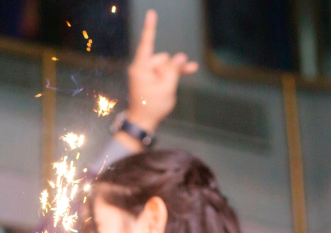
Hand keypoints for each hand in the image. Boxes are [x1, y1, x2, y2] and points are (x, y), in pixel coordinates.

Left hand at [125, 10, 197, 132]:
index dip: (151, 27)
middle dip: (171, 69)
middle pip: (162, 58)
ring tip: (169, 90)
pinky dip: (172, 74)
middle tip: (166, 87)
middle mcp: (141, 68)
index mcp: (141, 67)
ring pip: (165, 66)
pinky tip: (190, 69)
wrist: (142, 122)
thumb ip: (174, 69)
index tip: (151, 13)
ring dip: (172, 74)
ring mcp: (145, 73)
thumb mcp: (167, 87)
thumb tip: (179, 56)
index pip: (148, 42)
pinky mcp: (149, 79)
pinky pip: (163, 72)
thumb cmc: (152, 106)